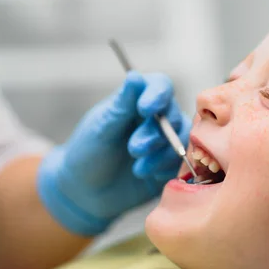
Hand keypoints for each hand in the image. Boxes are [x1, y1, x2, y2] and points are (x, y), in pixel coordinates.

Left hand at [37, 71, 190, 235]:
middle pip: (173, 115)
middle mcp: (157, 118)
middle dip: (155, 134)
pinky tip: (148, 175)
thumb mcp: (102, 128)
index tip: (145, 109)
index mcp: (138, 100)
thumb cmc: (87, 154)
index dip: (158, 95)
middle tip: (134, 149)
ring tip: (138, 169)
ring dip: (162, 155)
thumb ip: (123, 104)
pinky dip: (167, 168)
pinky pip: (183, 162)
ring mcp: (166, 141)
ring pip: (181, 140)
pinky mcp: (171, 164)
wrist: (85, 193)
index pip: (160, 86)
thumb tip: (135, 76)